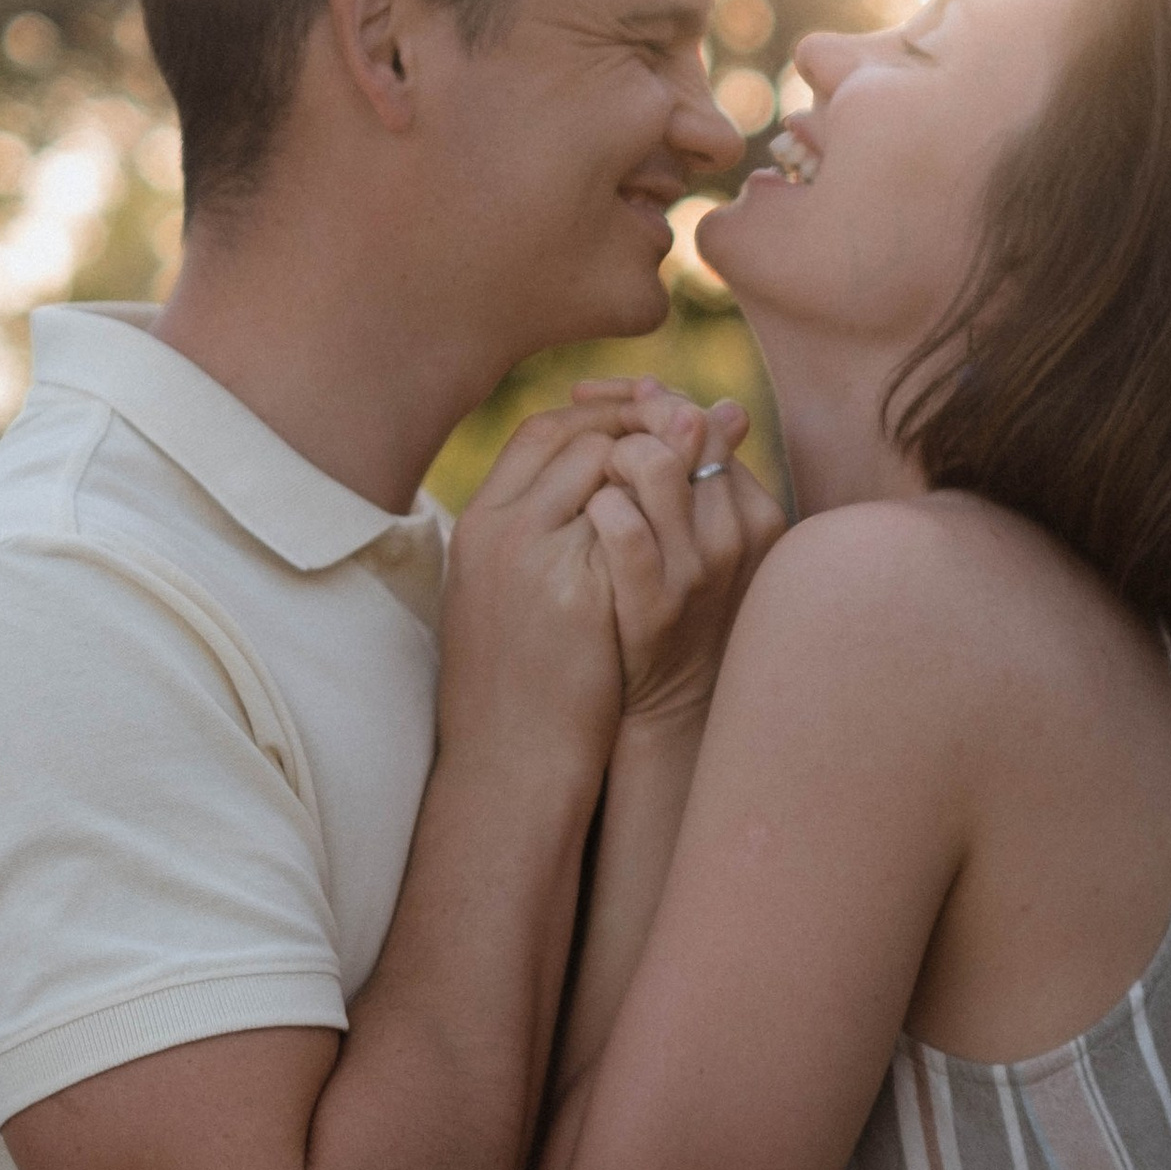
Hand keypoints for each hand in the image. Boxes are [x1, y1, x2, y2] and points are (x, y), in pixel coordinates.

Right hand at [437, 399, 666, 777]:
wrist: (508, 753)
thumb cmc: (509, 672)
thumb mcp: (499, 587)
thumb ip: (535, 524)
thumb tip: (597, 479)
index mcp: (479, 522)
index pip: (540, 431)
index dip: (597, 416)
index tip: (639, 419)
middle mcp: (502, 531)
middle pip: (577, 438)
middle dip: (637, 424)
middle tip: (684, 423)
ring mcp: (536, 560)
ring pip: (606, 470)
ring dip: (655, 460)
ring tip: (691, 464)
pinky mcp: (578, 595)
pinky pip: (628, 524)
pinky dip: (660, 510)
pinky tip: (691, 515)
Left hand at [574, 378, 785, 728]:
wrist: (670, 709)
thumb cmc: (681, 609)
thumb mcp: (703, 541)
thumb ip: (702, 474)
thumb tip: (712, 403)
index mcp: (757, 511)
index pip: (704, 418)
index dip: (653, 399)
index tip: (612, 396)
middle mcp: (737, 534)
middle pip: (680, 430)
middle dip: (631, 420)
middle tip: (595, 436)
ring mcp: (698, 570)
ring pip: (649, 463)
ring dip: (607, 457)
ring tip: (592, 481)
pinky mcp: (653, 602)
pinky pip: (618, 522)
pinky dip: (594, 504)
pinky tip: (583, 517)